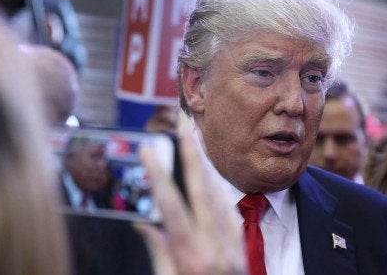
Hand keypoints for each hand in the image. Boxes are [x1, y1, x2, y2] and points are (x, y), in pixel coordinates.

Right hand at [136, 115, 246, 274]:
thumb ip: (159, 256)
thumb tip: (145, 225)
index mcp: (191, 258)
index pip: (171, 207)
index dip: (158, 176)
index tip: (147, 151)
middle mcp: (215, 248)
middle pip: (202, 191)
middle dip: (192, 156)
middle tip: (184, 128)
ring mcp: (232, 247)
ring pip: (220, 197)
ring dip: (208, 168)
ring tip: (196, 143)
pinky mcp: (241, 249)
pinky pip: (230, 213)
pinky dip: (220, 192)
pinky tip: (212, 178)